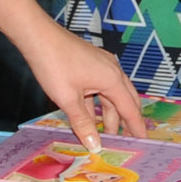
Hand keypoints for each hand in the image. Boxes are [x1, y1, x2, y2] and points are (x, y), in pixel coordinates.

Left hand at [19, 24, 144, 148]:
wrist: (38, 36)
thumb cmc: (54, 64)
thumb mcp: (68, 99)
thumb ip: (83, 124)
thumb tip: (94, 145)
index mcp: (112, 79)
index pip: (130, 109)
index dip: (136, 127)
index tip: (142, 142)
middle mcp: (112, 71)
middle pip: (126, 101)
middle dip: (126, 121)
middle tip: (126, 141)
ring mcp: (101, 65)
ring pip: (111, 95)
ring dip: (109, 113)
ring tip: (105, 133)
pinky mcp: (90, 63)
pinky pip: (99, 87)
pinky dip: (96, 103)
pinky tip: (88, 115)